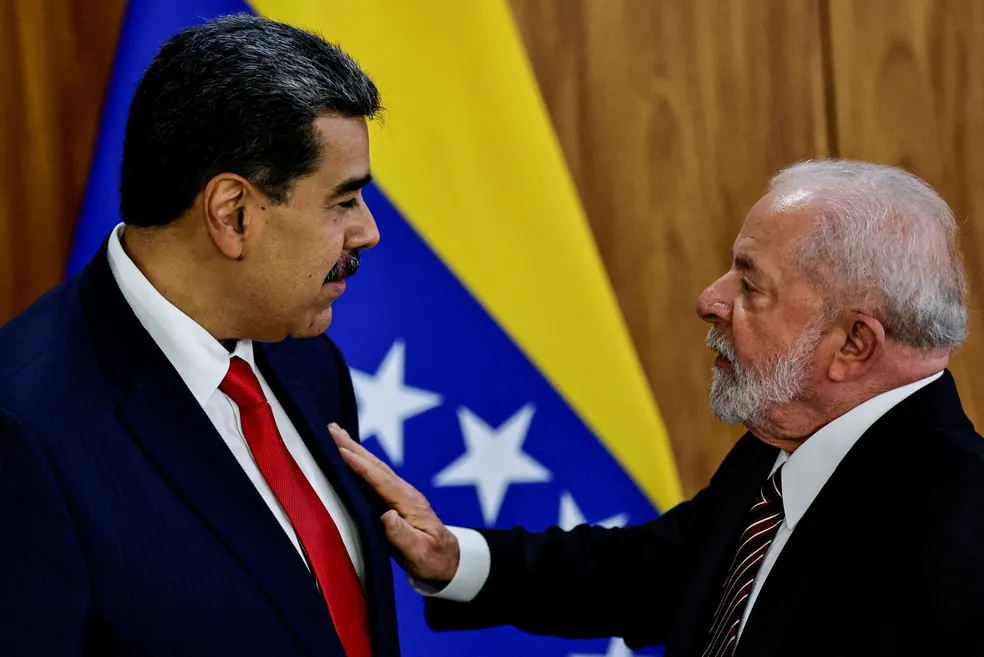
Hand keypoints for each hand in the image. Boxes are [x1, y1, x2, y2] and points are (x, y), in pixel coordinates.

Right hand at [328, 423, 460, 583]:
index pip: (381, 480)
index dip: (360, 465)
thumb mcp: (421, 552)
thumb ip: (403, 536)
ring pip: (374, 467)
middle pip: (375, 465)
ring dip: (355, 450)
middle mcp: (404, 493)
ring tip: (336, 433)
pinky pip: (373, 476)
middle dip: (353, 447)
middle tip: (331, 429)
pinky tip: (349, 455)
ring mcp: (400, 495)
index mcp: (409, 503)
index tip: (340, 450)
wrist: (447, 561)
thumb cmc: (433, 560)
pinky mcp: (394, 500)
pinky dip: (360, 462)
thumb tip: (386, 516)